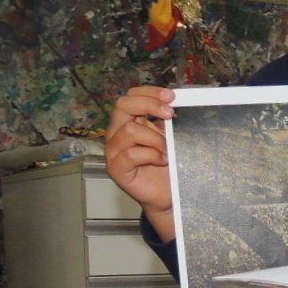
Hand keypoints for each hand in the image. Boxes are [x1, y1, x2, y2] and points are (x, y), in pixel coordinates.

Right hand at [106, 86, 176, 240]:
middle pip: (123, 106)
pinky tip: (162, 161)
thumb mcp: (169, 137)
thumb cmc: (166, 166)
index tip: (171, 96)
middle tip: (170, 114)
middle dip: (149, 105)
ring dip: (155, 138)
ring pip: (130, 130)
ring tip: (167, 150)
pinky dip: (151, 155)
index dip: (149, 92)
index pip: (131, 97)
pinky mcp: (116, 168)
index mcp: (128, 122)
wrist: (167, 194)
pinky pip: (131, 153)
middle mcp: (117, 133)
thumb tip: (174, 102)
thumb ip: (165, 121)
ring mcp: (113, 151)